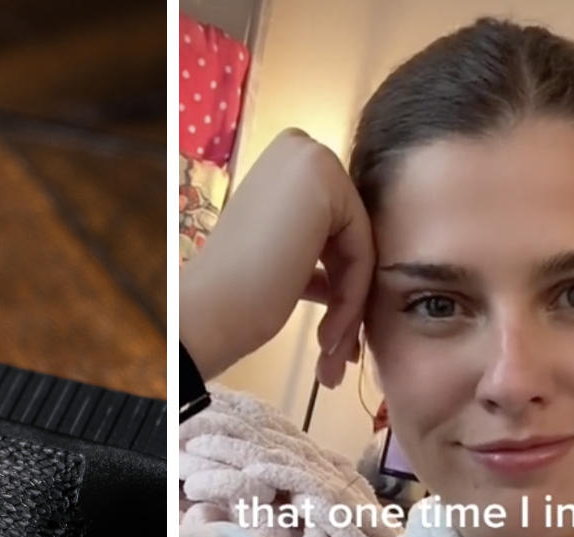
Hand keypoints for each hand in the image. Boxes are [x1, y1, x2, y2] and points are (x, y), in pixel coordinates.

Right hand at [180, 129, 374, 387]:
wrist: (210, 308)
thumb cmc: (236, 291)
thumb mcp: (287, 257)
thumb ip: (318, 245)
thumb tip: (353, 265)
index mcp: (285, 165)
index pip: (339, 226)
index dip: (338, 280)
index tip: (328, 331)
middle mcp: (299, 148)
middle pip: (352, 234)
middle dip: (347, 297)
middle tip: (335, 350)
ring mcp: (313, 160)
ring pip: (359, 245)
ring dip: (348, 307)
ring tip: (330, 352)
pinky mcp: (326, 180)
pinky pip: (363, 249)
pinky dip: (351, 297)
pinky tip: (326, 336)